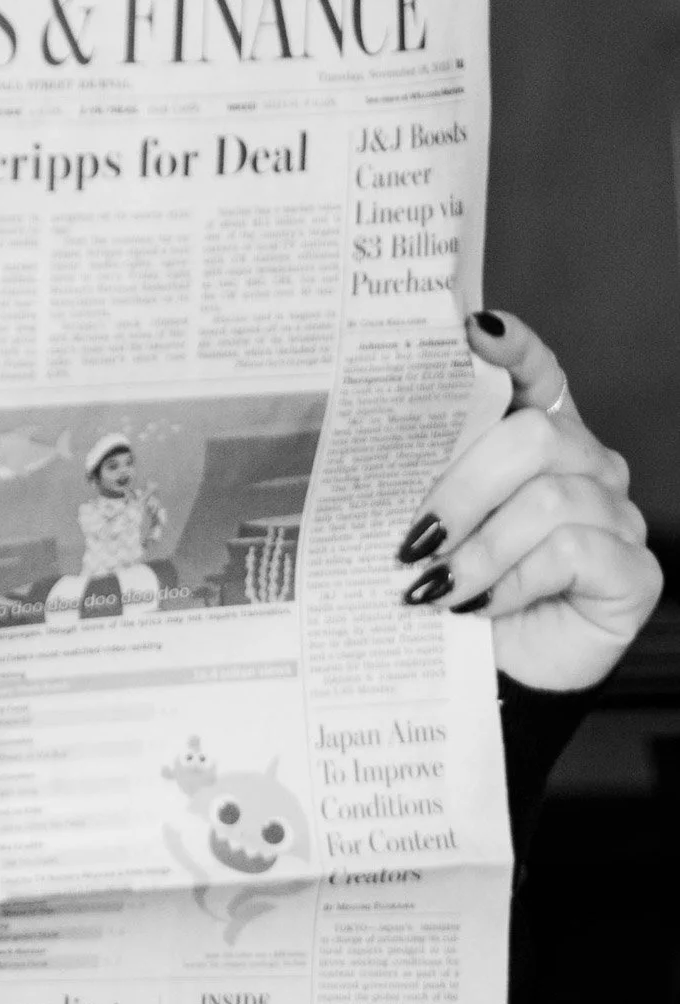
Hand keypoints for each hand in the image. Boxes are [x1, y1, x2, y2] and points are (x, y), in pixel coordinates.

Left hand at [399, 311, 661, 693]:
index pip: (539, 370)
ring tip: (430, 586)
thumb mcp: (435, 527)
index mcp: (539, 436)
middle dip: (460, 488)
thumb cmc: (460, 588)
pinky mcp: (632, 569)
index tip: (472, 329)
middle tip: (410, 539)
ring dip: (477, 549)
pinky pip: (572, 551)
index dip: (515, 346)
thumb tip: (371, 449)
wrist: (495, 675)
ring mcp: (618, 515)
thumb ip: (425, 479)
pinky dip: (512, 580)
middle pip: (535, 437)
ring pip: (548, 499)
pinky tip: (479, 606)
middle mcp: (589, 464)